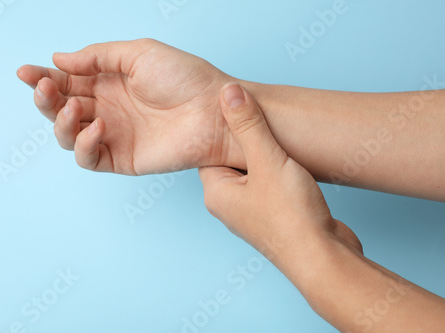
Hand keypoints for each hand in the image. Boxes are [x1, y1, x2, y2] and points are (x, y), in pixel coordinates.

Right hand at [17, 38, 244, 174]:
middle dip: (46, 98)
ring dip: (59, 121)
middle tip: (44, 88)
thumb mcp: (138, 54)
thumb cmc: (185, 77)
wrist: (215, 111)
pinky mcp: (123, 158)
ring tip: (72, 107)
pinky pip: (88, 157)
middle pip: (61, 108)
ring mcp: (114, 134)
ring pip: (68, 135)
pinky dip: (83, 144)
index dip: (44, 77)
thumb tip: (59, 59)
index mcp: (109, 82)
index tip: (26, 72)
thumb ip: (97, 56)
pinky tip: (97, 127)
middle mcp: (108, 108)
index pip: (67, 81)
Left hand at [199, 83, 362, 268]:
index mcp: (217, 193)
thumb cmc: (291, 216)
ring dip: (266, 158)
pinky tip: (293, 166)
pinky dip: (279, 173)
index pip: (209, 152)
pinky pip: (270, 187)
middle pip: (232, 161)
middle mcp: (229, 206)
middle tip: (264, 121)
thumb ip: (248, 125)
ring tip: (281, 142)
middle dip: (248, 142)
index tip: (241, 111)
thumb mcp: (267, 160)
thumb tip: (228, 92)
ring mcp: (251, 214)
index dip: (225, 129)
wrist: (323, 258)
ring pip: (254, 174)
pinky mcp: (274, 218)